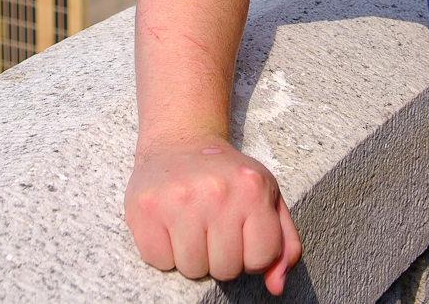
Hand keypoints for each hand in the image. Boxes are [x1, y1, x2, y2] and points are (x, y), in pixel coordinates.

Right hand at [124, 137, 301, 294]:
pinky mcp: (144, 207)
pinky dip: (164, 252)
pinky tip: (170, 225)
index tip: (241, 234)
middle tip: (213, 228)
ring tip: (193, 226)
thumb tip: (276, 287)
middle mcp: (216, 192)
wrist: (180, 140)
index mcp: (252, 188)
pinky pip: (159, 261)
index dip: (251, 255)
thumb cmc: (228, 176)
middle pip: (225, 269)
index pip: (260, 259)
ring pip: (192, 269)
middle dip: (221, 257)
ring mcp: (177, 199)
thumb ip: (283, 244)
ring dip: (193, 257)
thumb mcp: (267, 197)